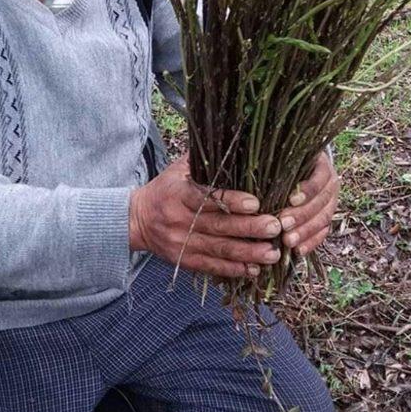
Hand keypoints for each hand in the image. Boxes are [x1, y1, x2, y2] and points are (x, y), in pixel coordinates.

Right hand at [129, 157, 281, 278]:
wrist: (135, 220)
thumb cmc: (165, 190)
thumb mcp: (177, 170)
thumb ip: (201, 161)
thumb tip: (232, 142)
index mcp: (178, 194)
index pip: (206, 197)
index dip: (231, 201)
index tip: (256, 203)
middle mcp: (179, 219)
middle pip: (218, 226)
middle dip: (249, 228)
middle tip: (275, 227)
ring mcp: (181, 242)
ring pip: (218, 249)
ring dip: (247, 253)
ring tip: (272, 253)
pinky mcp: (184, 260)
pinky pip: (211, 266)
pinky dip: (232, 269)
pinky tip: (253, 269)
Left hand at [279, 151, 339, 256]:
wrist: (302, 171)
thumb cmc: (286, 164)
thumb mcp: (284, 160)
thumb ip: (277, 167)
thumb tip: (258, 172)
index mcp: (322, 168)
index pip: (318, 180)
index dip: (307, 190)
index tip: (291, 200)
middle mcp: (330, 185)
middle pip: (321, 202)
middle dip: (302, 215)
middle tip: (283, 224)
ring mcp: (331, 203)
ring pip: (323, 220)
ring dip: (305, 232)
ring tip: (288, 241)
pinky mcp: (327, 219)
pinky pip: (323, 233)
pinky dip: (311, 243)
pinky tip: (298, 250)